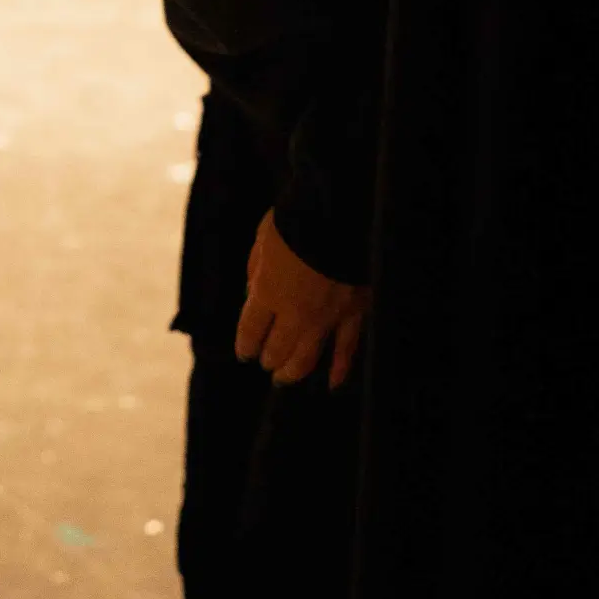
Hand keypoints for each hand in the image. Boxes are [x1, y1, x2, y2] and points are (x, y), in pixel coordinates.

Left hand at [234, 212, 368, 388]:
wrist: (340, 215)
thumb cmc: (297, 219)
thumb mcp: (263, 238)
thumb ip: (256, 268)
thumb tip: (253, 290)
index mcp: (267, 292)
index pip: (250, 332)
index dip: (245, 346)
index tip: (245, 353)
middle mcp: (295, 313)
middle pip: (277, 350)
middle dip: (268, 358)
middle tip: (266, 362)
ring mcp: (326, 318)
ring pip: (307, 358)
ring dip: (293, 371)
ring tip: (285, 378)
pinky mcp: (353, 314)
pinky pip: (346, 349)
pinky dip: (340, 368)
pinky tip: (333, 383)